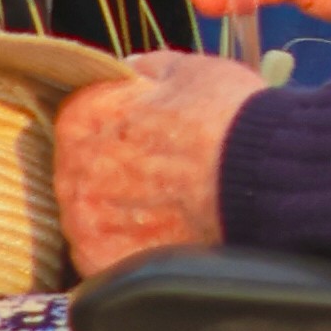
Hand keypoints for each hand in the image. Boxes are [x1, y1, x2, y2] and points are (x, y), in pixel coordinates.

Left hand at [49, 55, 244, 270]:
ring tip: (161, 211)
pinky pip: (102, 257)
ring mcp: (84, 221)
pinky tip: (157, 239)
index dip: (115, 128)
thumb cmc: (226, 118)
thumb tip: (130, 71)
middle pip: (82, 172)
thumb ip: (145, 69)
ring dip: (116, 214)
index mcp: (83, 117)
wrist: (257, 177)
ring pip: (88, 217)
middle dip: (113, 172)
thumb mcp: (188, 69)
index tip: (140, 138)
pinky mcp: (104, 261)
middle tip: (157, 176)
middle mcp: (73, 169)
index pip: (81, 122)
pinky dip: (124, 251)